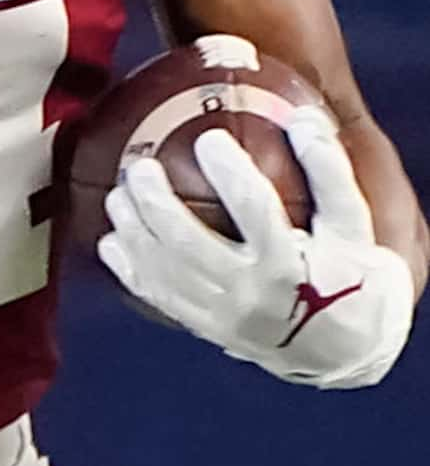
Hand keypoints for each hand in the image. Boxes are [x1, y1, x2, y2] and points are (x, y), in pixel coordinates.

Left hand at [98, 109, 412, 388]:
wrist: (346, 348)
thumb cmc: (352, 274)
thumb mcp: (354, 226)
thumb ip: (330, 173)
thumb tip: (304, 117)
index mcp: (292, 264)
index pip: (254, 211)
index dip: (230, 172)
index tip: (210, 139)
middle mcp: (251, 294)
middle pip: (187, 244)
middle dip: (154, 202)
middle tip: (139, 167)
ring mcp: (223, 315)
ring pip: (162, 271)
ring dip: (132, 230)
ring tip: (119, 193)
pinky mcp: (205, 328)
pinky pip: (157, 298)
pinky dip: (128, 269)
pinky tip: (111, 241)